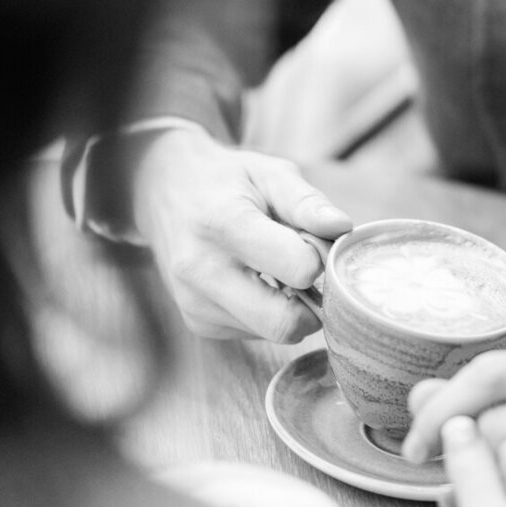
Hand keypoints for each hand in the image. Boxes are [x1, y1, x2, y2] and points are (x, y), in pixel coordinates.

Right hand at [131, 127, 351, 343]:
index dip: (319, 259)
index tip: (314, 243)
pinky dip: (266, 312)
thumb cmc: (226, 181)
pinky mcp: (196, 322)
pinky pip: (254, 333)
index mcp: (224, 225)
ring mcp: (194, 303)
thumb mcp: (269, 173)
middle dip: (312, 303)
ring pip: (273, 333)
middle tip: (309, 271)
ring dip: (289, 308)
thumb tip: (343, 229)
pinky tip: (254, 280)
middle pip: (284, 323)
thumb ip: (308, 202)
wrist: (163, 192)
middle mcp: (202, 271)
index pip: (298, 269)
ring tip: (274, 268)